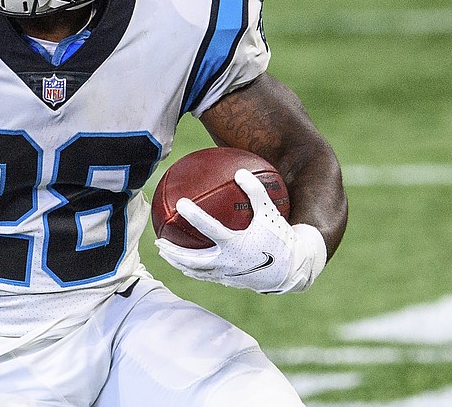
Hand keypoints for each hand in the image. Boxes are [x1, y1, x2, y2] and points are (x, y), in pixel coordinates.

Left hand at [155, 168, 326, 293]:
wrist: (293, 270)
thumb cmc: (281, 238)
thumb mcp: (270, 212)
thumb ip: (256, 191)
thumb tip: (240, 170)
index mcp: (236, 244)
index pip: (209, 228)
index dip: (194, 215)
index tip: (180, 203)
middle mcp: (228, 262)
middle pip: (192, 259)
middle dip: (173, 250)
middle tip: (158, 240)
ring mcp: (227, 274)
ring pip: (195, 271)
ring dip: (177, 262)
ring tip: (164, 253)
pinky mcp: (229, 280)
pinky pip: (206, 276)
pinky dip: (192, 270)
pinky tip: (184, 263)